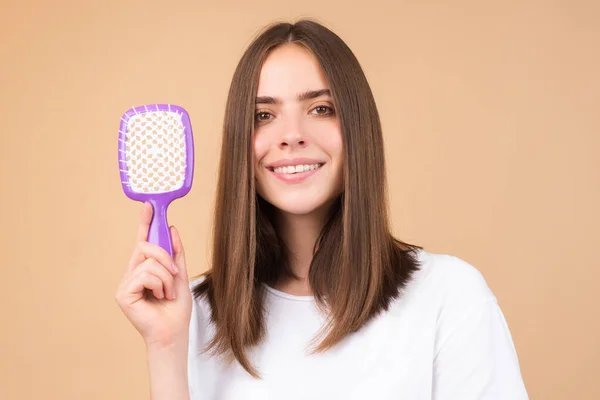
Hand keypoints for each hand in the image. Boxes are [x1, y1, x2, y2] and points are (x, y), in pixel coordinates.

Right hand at [115, 202, 192, 349]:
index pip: (143, 242)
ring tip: (167, 293)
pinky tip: (159, 297)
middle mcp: (132, 273)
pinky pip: (145, 274)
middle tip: (175, 273)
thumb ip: (176, 253)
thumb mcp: (180, 275)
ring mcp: (126, 283)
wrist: (173, 332)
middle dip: (165, 257)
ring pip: (149, 262)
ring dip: (166, 277)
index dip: (145, 223)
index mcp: (145, 269)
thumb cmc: (176, 309)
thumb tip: (171, 229)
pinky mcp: (123, 293)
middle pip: (146, 247)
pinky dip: (159, 284)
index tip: (149, 205)